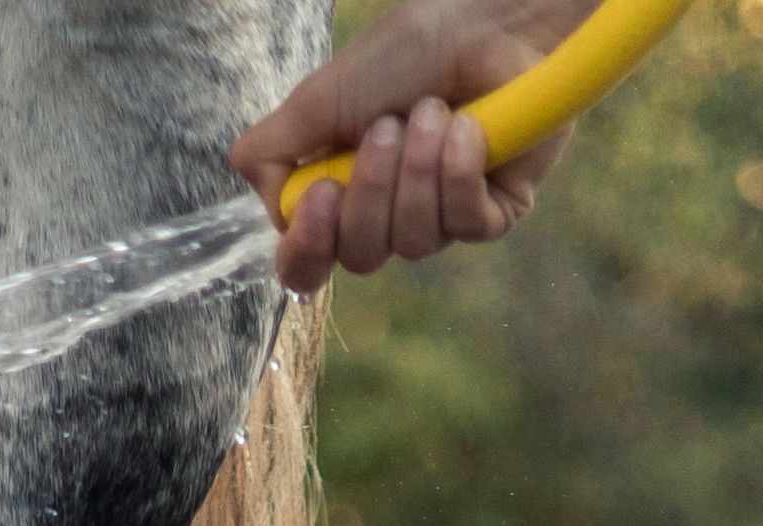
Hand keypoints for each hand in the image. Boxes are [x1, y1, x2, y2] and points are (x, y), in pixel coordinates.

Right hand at [235, 0, 599, 293]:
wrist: (484, 24)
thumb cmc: (404, 52)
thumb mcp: (317, 99)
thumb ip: (270, 155)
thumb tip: (269, 204)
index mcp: (340, 193)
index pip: (307, 264)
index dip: (309, 247)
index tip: (322, 194)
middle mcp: (388, 215)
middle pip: (361, 256)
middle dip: (371, 191)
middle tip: (385, 127)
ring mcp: (441, 218)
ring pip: (415, 243)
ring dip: (418, 171)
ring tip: (431, 111)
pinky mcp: (493, 213)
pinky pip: (466, 225)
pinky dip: (459, 171)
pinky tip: (468, 128)